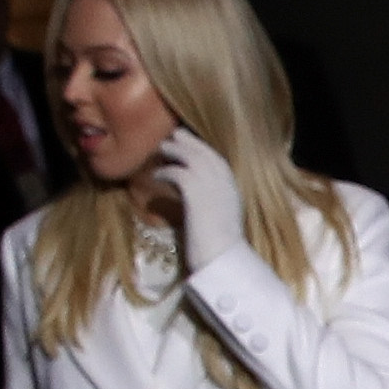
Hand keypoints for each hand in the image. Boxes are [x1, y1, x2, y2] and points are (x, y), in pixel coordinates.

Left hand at [154, 129, 245, 269]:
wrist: (222, 253)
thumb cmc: (222, 244)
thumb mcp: (221, 217)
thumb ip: (214, 203)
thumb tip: (202, 201)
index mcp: (232, 187)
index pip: (217, 160)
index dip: (203, 150)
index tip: (191, 144)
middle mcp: (223, 180)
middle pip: (204, 152)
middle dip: (189, 142)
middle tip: (175, 134)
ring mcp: (210, 182)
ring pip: (190, 156)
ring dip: (175, 150)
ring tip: (162, 148)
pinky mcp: (194, 189)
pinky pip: (176, 172)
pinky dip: (165, 171)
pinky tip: (156, 175)